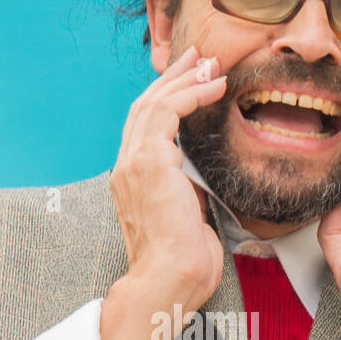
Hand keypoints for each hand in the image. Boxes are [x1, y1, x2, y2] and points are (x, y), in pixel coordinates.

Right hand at [101, 45, 227, 339]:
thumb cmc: (184, 265)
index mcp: (132, 181)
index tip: (193, 82)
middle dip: (174, 78)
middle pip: (146, 107)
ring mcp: (134, 163)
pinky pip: (169, 112)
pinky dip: (192, 93)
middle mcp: (126, 167)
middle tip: (199, 58)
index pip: (146, 127)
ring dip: (185, 79)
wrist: (169, 282)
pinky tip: (214, 85)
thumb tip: (206, 179)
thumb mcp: (190, 218)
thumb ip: (191, 192)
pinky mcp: (149, 162)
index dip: (169, 99)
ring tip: (210, 64)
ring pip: (155, 103)